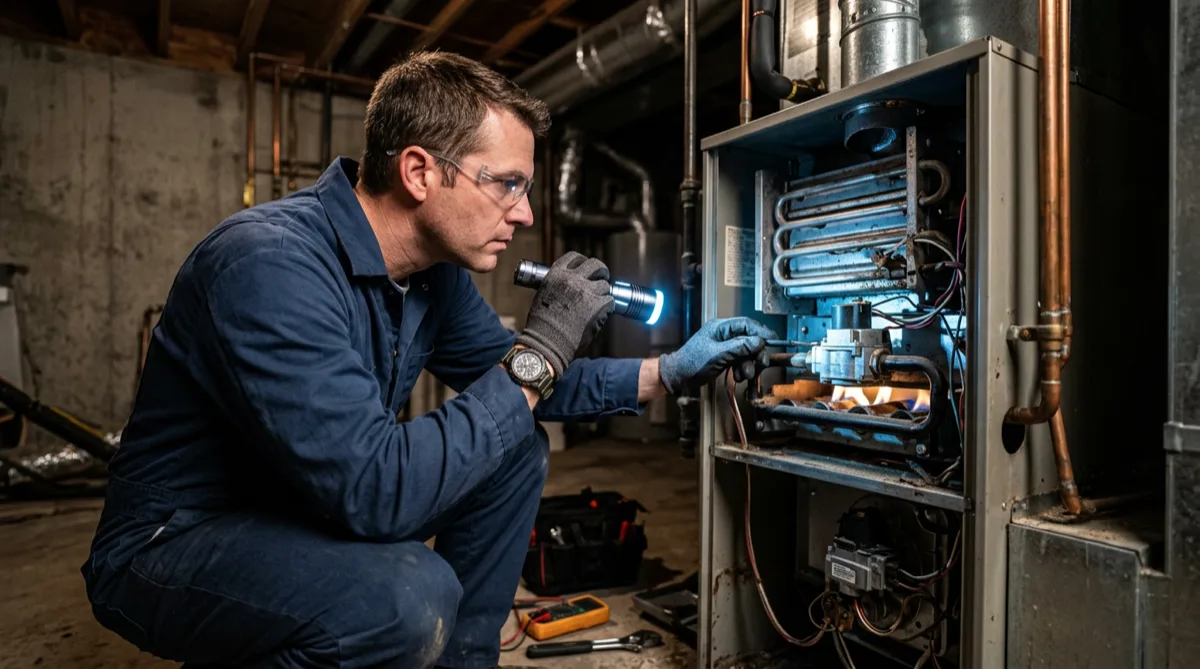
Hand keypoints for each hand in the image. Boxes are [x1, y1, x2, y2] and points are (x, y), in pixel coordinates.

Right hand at [516, 252, 614, 375]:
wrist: (547, 343)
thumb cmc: (542, 325)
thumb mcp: (544, 295)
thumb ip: (559, 286)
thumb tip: (572, 285)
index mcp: (556, 275)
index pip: (575, 257)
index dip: (583, 262)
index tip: (586, 268)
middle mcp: (572, 279)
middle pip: (596, 264)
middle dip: (601, 272)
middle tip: (602, 279)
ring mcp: (587, 291)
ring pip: (605, 285)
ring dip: (602, 294)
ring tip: (595, 306)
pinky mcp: (598, 305)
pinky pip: (610, 301)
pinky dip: (607, 308)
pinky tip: (599, 315)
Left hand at [657, 317, 776, 394]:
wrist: (678, 377)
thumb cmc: (692, 363)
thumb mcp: (717, 354)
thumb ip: (739, 347)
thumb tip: (759, 341)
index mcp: (720, 327)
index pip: (746, 324)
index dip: (761, 331)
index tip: (773, 340)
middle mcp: (724, 335)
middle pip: (749, 339)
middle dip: (756, 353)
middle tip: (761, 363)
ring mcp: (724, 347)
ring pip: (746, 353)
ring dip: (748, 365)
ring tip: (744, 375)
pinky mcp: (724, 358)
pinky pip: (740, 361)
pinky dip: (741, 369)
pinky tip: (737, 377)